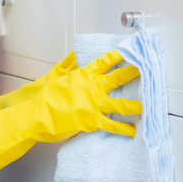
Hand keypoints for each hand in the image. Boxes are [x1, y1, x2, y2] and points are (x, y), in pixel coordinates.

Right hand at [0, 49, 141, 181]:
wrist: (34, 114)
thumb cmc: (42, 97)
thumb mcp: (56, 77)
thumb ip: (69, 67)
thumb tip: (76, 55)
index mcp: (83, 76)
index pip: (104, 62)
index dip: (118, 56)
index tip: (130, 49)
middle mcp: (90, 87)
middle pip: (116, 78)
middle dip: (132, 74)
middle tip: (147, 69)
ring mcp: (92, 104)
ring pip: (119, 103)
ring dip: (134, 104)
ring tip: (148, 104)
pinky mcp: (91, 121)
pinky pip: (111, 125)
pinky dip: (123, 129)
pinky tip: (133, 131)